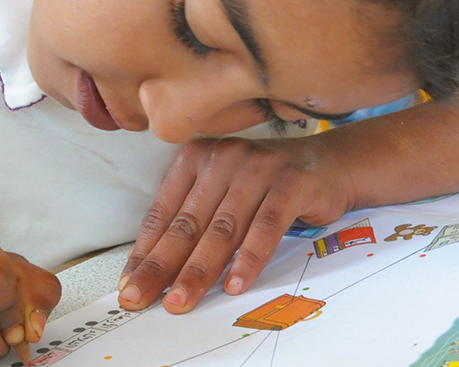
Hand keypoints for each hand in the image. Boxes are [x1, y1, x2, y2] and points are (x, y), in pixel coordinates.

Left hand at [118, 136, 352, 313]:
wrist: (328, 165)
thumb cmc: (268, 187)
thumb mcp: (224, 196)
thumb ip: (195, 222)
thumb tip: (155, 271)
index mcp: (198, 158)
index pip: (164, 212)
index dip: (145, 252)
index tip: (129, 283)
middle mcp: (224, 158)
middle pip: (188, 223)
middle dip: (162, 267)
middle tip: (140, 299)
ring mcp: (259, 167)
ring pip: (223, 229)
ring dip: (200, 270)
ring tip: (181, 300)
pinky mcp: (291, 182)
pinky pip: (266, 226)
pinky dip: (250, 259)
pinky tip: (236, 284)